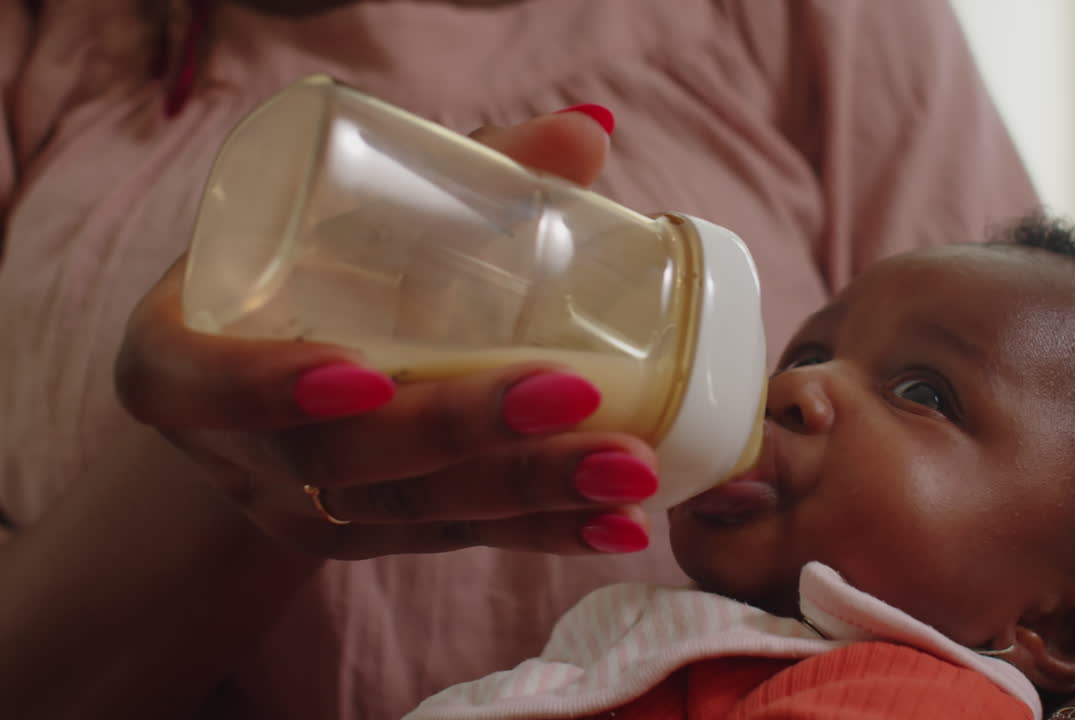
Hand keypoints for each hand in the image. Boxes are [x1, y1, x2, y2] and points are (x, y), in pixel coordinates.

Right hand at [115, 109, 656, 559]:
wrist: (263, 373)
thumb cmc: (304, 275)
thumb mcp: (338, 217)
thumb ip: (453, 173)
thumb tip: (586, 131)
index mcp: (181, 360)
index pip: (196, 386)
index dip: (265, 389)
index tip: (365, 375)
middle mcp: (236, 452)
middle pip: (336, 461)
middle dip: (456, 432)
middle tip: (571, 395)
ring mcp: (304, 508)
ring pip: (411, 514)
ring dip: (526, 494)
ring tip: (630, 468)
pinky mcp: (370, 540)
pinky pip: (455, 542)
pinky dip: (540, 531)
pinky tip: (618, 525)